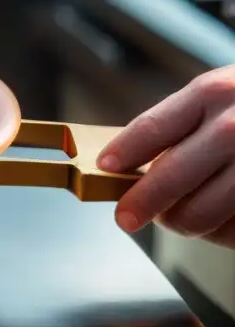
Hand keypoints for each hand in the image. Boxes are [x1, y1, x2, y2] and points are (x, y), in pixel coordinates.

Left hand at [98, 66, 234, 246]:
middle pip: (171, 176)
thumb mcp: (222, 92)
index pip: (151, 129)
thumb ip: (184, 122)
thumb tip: (133, 166)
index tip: (105, 171)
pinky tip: (219, 224)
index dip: (124, 154)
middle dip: (142, 203)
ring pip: (203, 211)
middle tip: (125, 218)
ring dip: (183, 223)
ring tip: (179, 220)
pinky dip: (223, 233)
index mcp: (213, 93)